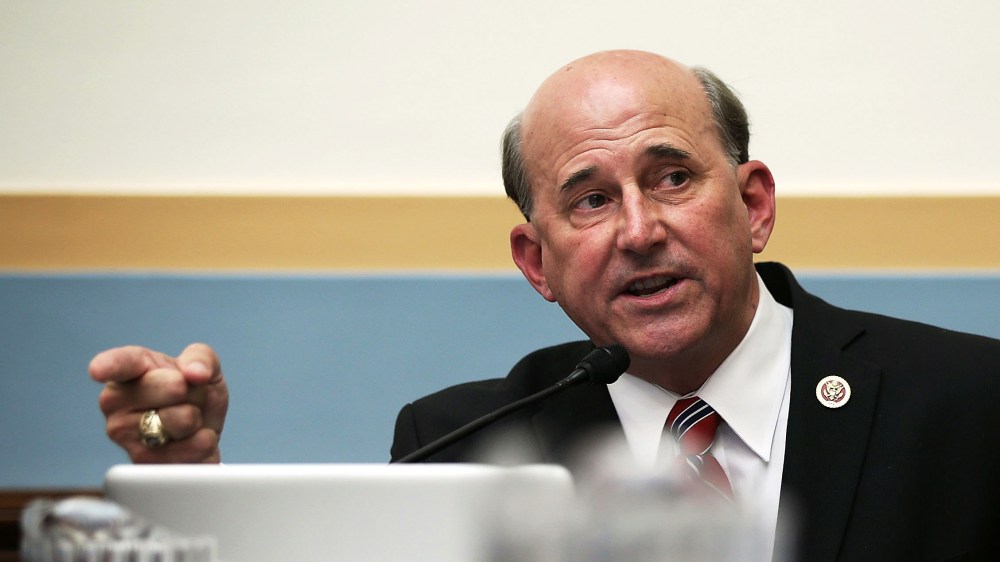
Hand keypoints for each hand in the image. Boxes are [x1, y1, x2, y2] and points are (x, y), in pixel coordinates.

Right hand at [89, 343, 228, 462]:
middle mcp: (116, 402)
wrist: (202, 432)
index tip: (98, 370)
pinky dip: (203, 442)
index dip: (109, 366)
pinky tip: (190, 440)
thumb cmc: (195, 393)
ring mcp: (124, 435)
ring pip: (184, 419)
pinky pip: (191, 448)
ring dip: (197, 419)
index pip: (121, 363)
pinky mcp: (142, 462)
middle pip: (175, 387)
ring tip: (187, 420)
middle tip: (186, 397)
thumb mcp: (204, 367)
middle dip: (195, 392)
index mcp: (130, 370)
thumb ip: (202, 359)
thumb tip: (197, 373)